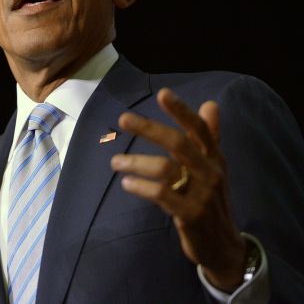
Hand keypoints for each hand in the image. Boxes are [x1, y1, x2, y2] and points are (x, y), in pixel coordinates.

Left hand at [110, 87, 246, 290]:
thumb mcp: (214, 168)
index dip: (182, 111)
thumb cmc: (211, 200)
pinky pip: (162, 195)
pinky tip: (126, 183)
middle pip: (179, 143)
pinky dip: (141, 186)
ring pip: (165, 169)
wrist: (223, 245)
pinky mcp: (190, 215)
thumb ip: (209, 137)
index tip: (163, 93)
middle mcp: (210, 173)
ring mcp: (201, 194)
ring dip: (135, 162)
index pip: (199, 130)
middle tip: (123, 119)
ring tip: (115, 162)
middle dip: (149, 128)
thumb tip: (210, 103)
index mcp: (214, 159)